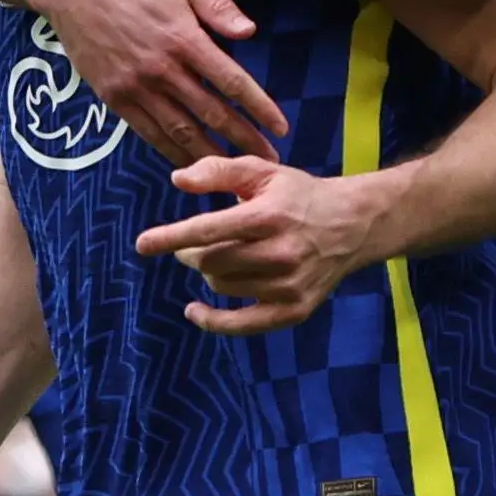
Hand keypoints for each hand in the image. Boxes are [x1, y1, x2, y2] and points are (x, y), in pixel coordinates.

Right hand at [42, 0, 281, 164]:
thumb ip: (217, 5)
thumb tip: (250, 32)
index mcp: (184, 39)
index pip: (232, 82)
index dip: (259, 107)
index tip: (280, 127)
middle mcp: (163, 69)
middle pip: (212, 113)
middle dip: (245, 140)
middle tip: (270, 160)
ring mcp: (137, 87)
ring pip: (181, 130)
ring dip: (212, 155)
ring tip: (236, 172)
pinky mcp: (115, 99)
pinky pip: (149, 132)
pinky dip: (172, 152)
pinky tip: (190, 164)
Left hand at [136, 157, 379, 333]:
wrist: (353, 224)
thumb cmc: (299, 194)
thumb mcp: (263, 171)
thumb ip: (219, 171)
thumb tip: (178, 181)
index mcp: (270, 215)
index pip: (209, 230)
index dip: (171, 237)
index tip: (142, 244)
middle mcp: (280, 253)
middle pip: (212, 263)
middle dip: (189, 254)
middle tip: (188, 247)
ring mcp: (289, 285)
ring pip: (223, 287)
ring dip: (209, 274)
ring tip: (219, 258)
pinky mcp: (294, 310)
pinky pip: (241, 324)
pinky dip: (213, 321)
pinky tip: (195, 311)